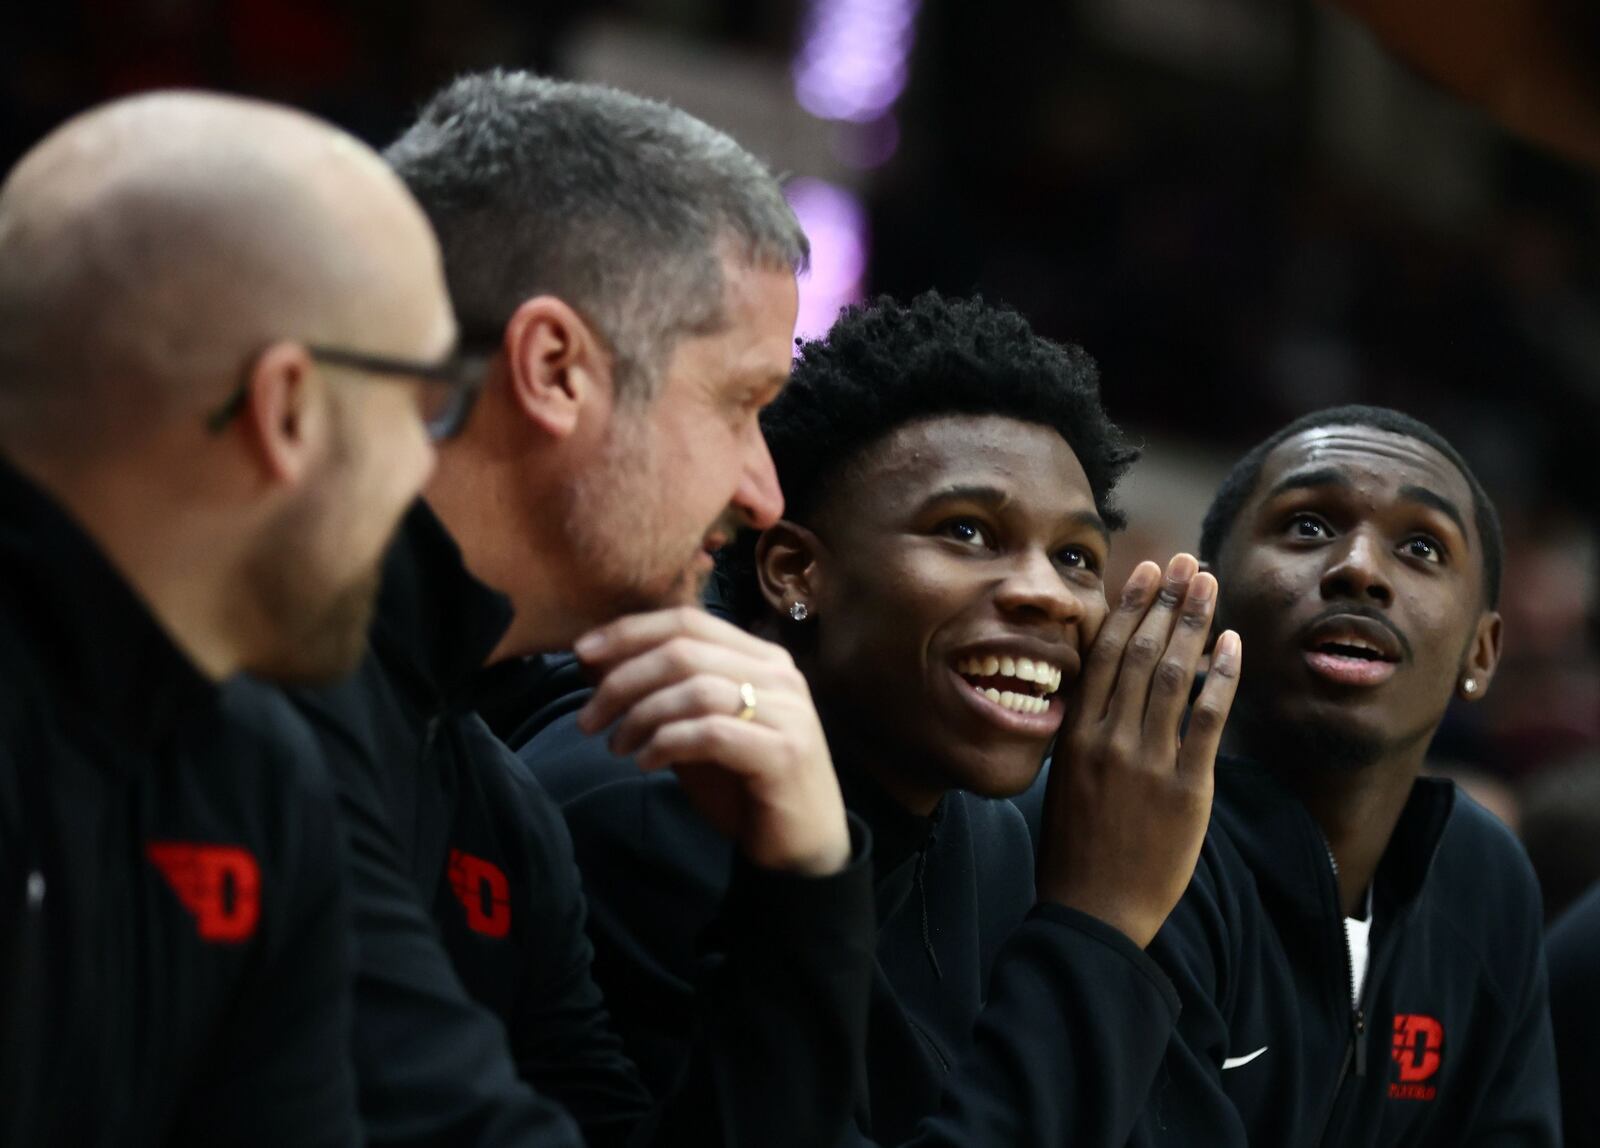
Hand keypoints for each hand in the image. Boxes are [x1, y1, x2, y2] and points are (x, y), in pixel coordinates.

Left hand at [573, 607, 850, 877]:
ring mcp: (787, 712)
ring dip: (641, 716)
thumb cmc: (743, 786)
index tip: (582, 653)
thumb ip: (657, 695)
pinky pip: (711, 733)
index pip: (688, 621)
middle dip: (623, 680)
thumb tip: (594, 663)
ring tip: (616, 747)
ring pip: (695, 689)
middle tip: (587, 718)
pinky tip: (646, 762)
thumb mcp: (691, 732)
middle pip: (685, 651)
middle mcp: (779, 675)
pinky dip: (667, 743)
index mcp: (761, 658)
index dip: (630, 631)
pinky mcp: (784, 753)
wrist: (800, 849)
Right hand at [1035, 554, 1241, 947]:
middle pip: (1141, 651)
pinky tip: (1233, 644)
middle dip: (1167, 599)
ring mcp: (1146, 761)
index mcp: (1075, 734)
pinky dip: (1222, 676)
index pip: (1104, 653)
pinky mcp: (1184, 788)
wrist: (1093, 912)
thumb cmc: (1074, 851)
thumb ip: (1085, 735)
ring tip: (1209, 584)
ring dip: (1194, 623)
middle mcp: (1108, 738)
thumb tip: (1105, 692)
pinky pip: (1207, 719)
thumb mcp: (1063, 781)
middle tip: (1187, 560)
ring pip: (1173, 674)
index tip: (1147, 570)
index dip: (1129, 606)